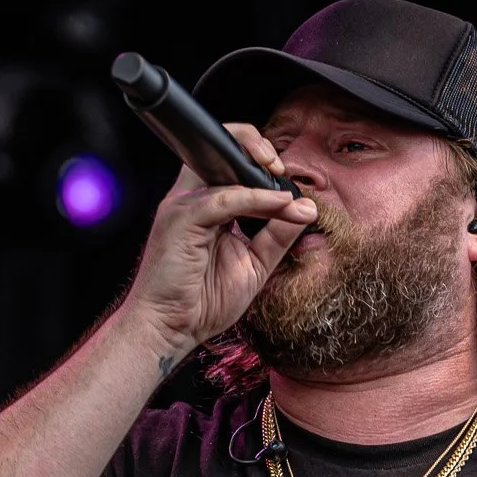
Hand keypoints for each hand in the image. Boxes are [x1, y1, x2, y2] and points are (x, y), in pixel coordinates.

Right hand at [118, 123, 318, 351]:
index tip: (285, 176)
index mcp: (204, 205)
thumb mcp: (255, 263)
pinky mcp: (182, 219)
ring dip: (262, 174)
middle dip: (256, 148)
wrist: (170, 329)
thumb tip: (307, 208)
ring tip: (288, 190)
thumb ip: (278, 234)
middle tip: (284, 170)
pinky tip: (279, 204)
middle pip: (220, 149)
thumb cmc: (202, 301)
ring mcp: (183, 206)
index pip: (229, 162)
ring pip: (223, 168)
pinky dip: (256, 199)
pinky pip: (225, 198)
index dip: (258, 158)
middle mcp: (191, 199)